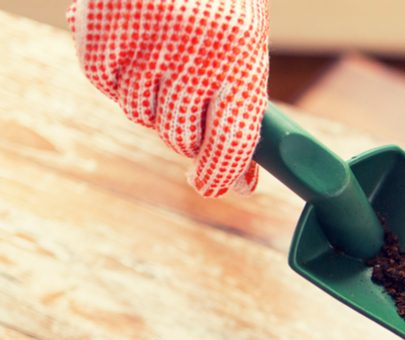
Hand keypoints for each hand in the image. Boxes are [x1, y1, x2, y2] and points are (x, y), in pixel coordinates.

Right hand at [68, 0, 268, 196]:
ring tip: (163, 61)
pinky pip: (102, 80)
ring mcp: (145, 40)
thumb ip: (242, 110)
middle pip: (181, 135)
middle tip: (188, 104)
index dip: (219, 174)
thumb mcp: (243, 43)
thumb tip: (235, 183)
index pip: (230, 143)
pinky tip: (130, 44)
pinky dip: (113, 74)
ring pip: (140, 112)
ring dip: (150, 102)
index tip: (210, 185)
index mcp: (241, 59)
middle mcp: (195, 53)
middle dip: (185, 133)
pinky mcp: (100, 27)